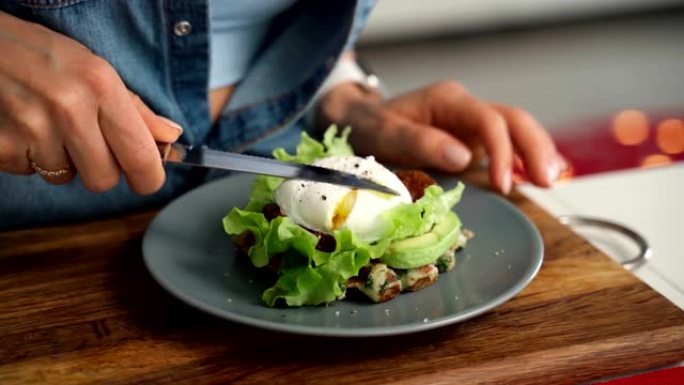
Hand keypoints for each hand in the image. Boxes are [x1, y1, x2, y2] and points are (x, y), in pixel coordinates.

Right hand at [0, 11, 181, 193]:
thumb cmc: (39, 54)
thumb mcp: (92, 68)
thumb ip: (134, 107)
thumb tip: (170, 136)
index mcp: (100, 86)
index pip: (140, 157)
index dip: (149, 178)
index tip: (147, 180)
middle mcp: (69, 108)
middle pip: (103, 179)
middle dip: (99, 168)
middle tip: (84, 140)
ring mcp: (32, 128)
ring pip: (64, 177)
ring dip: (59, 159)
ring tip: (44, 123)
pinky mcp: (1, 145)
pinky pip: (28, 171)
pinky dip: (27, 155)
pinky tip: (21, 125)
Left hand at [318, 80, 564, 193]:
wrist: (362, 121)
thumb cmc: (370, 126)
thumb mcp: (384, 133)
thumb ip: (420, 141)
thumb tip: (463, 157)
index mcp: (448, 101)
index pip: (488, 120)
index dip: (502, 151)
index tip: (502, 184)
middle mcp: (465, 109)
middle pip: (513, 120)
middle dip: (534, 148)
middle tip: (546, 181)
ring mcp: (472, 124)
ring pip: (517, 131)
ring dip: (537, 153)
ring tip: (550, 181)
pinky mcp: (473, 141)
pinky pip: (507, 146)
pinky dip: (525, 159)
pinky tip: (540, 175)